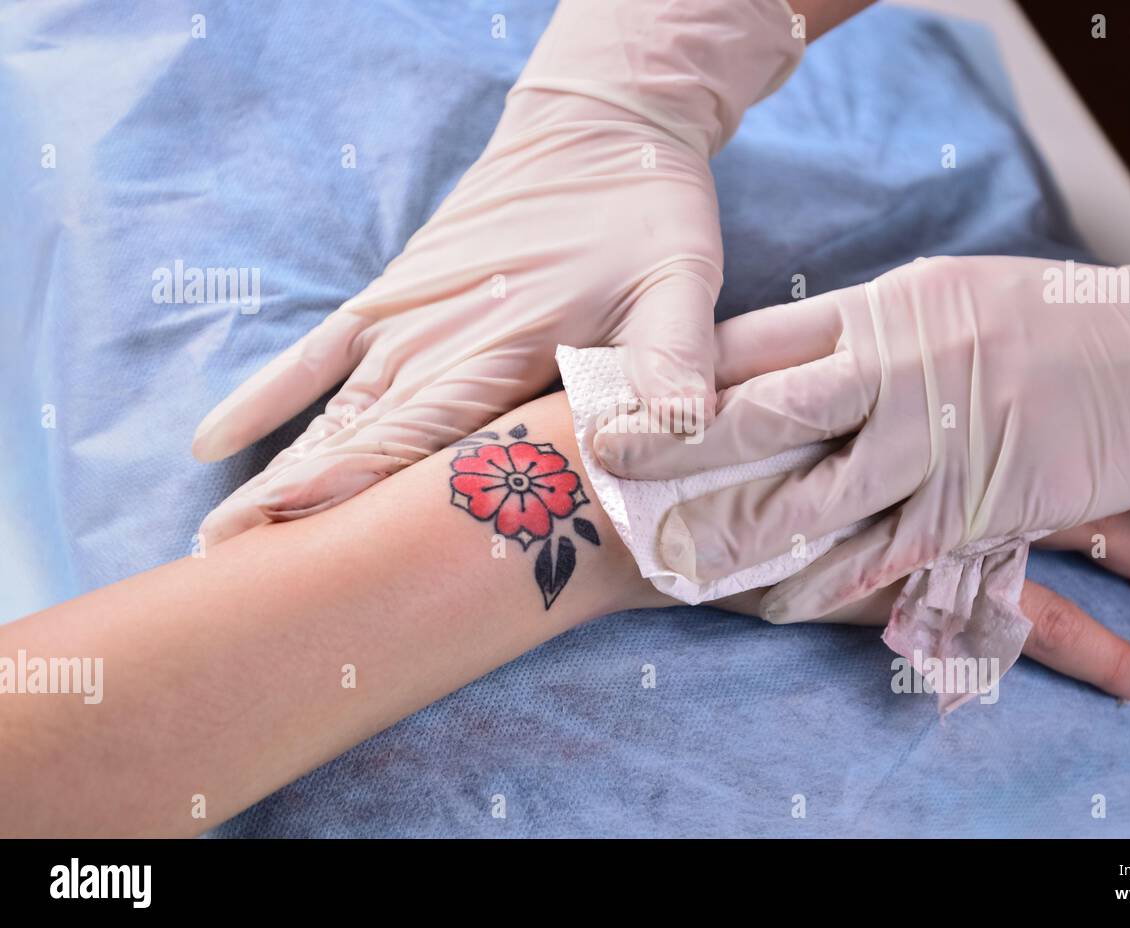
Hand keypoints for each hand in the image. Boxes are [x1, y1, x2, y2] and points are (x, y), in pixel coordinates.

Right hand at [191, 0, 801, 543]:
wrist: (601, 128)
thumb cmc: (645, 214)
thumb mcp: (681, 284)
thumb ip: (671, 361)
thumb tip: (671, 436)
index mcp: (500, 348)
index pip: (413, 440)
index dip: (351, 495)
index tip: (287, 547)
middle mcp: (435, 338)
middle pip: (355, 441)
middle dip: (295, 511)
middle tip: (234, 578)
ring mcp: (404, 315)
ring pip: (330, 412)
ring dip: (275, 474)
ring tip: (218, 541)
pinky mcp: (393, 294)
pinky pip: (314, 351)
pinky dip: (266, 394)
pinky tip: (212, 440)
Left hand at [595, 255, 1129, 619]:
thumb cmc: (1057, 321)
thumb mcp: (952, 297)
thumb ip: (871, 332)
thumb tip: (796, 358)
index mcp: (887, 308)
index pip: (759, 336)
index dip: (684, 368)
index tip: (624, 391)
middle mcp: (899, 370)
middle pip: (762, 409)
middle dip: (676, 441)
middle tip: (607, 461)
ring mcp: (935, 441)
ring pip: (811, 495)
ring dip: (735, 531)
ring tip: (669, 558)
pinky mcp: (974, 506)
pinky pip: (881, 552)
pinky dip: (823, 581)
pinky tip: (774, 603)